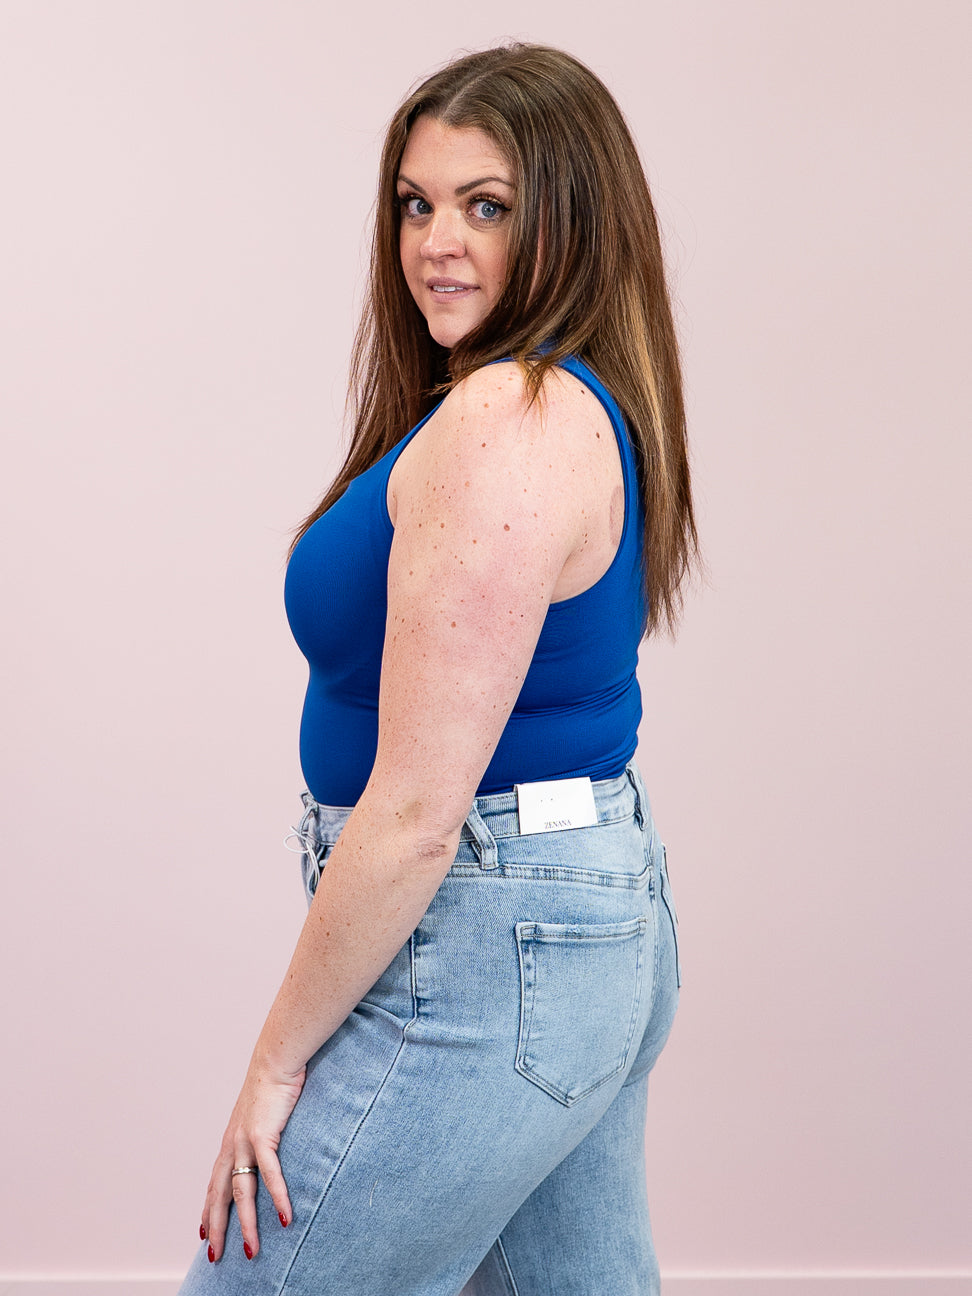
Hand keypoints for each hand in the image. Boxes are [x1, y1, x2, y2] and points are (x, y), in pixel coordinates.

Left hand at [200, 1057, 305, 1261]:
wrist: (276, 1058)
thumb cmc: (273, 1082)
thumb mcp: (260, 1112)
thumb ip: (260, 1131)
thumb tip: (267, 1142)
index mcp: (230, 1140)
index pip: (214, 1183)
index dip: (208, 1209)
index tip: (203, 1233)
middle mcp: (232, 1143)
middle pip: (219, 1195)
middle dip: (217, 1228)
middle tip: (215, 1257)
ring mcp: (245, 1140)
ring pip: (242, 1192)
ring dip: (248, 1224)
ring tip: (252, 1249)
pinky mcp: (263, 1135)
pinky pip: (269, 1173)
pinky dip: (278, 1197)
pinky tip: (285, 1216)